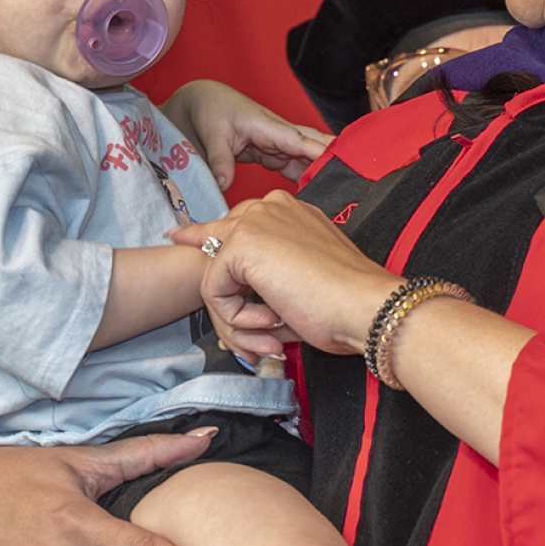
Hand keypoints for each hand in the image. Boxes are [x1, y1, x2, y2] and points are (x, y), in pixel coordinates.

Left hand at [160, 79, 328, 188]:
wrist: (203, 102)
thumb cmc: (211, 110)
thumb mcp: (212, 136)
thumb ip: (220, 161)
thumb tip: (224, 185)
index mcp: (268, 126)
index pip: (300, 141)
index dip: (320, 154)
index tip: (339, 166)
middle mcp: (279, 134)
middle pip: (313, 145)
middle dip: (333, 159)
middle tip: (354, 179)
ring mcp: (278, 144)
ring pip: (308, 158)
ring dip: (321, 172)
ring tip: (340, 193)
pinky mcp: (273, 153)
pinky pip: (296, 166)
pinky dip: (307, 177)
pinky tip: (317, 191)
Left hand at [173, 192, 401, 362]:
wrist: (366, 305)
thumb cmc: (346, 303)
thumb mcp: (300, 288)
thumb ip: (267, 291)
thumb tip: (238, 318)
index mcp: (289, 211)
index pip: (235, 223)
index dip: (205, 237)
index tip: (178, 235)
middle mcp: (270, 207)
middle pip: (217, 247)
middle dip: (225, 299)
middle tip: (244, 338)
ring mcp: (253, 222)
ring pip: (214, 276)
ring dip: (237, 317)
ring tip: (272, 334)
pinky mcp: (241, 244)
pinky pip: (214, 292)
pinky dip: (237, 318)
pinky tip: (272, 320)